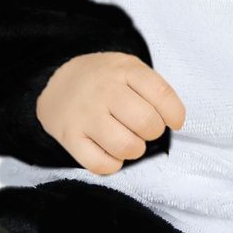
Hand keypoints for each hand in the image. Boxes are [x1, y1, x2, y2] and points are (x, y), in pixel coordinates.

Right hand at [36, 51, 184, 174]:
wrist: (57, 82)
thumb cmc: (105, 80)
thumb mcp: (128, 68)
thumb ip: (152, 89)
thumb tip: (173, 121)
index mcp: (124, 70)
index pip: (161, 94)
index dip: (175, 114)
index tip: (174, 121)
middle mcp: (104, 90)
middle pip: (146, 123)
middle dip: (153, 132)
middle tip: (146, 129)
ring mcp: (85, 115)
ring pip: (126, 146)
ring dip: (135, 149)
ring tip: (129, 140)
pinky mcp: (70, 137)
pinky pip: (100, 164)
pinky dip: (113, 164)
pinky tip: (111, 152)